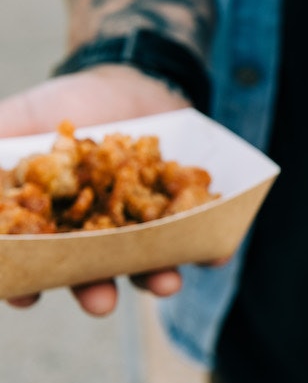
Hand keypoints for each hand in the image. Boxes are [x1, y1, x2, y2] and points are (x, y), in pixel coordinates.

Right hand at [0, 64, 192, 314]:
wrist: (130, 81)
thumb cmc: (65, 106)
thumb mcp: (18, 120)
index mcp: (50, 224)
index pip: (32, 264)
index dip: (24, 285)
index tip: (24, 296)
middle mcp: (95, 236)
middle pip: (93, 275)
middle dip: (96, 291)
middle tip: (100, 302)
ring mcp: (140, 228)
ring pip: (147, 265)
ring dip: (155, 279)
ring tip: (164, 283)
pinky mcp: (181, 212)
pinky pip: (199, 237)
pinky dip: (208, 249)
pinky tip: (213, 255)